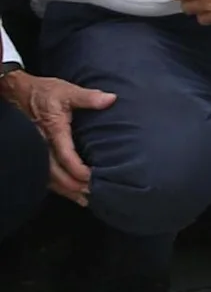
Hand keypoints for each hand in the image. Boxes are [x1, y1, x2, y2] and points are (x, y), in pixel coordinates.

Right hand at [0, 70, 111, 201]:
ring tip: (85, 200)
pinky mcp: (36, 153)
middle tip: (94, 195)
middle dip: (74, 186)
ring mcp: (38, 151)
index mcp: (54, 131)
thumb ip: (88, 97)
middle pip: (57, 173)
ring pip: (50, 177)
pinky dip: (58, 186)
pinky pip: (45, 174)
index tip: (92, 177)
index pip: (65, 156)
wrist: (19, 93)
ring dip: (67, 190)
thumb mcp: (67, 91)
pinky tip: (69, 193)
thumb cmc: (44, 92)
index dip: (77, 169)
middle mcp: (43, 145)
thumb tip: (110, 99)